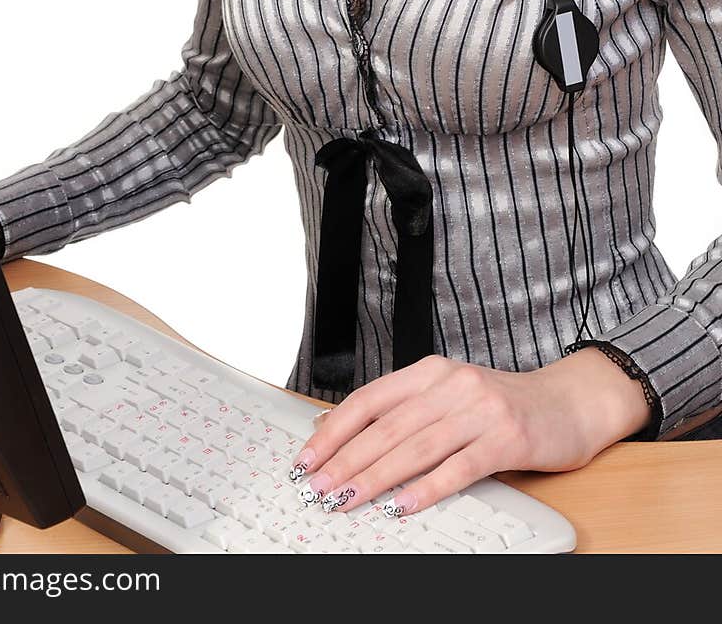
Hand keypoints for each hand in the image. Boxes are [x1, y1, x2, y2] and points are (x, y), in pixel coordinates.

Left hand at [289, 350, 649, 517]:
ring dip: (376, 477)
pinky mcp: (506, 438)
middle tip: (318, 487)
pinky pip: (458, 468)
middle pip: (387, 427)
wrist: (568, 401)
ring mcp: (480, 410)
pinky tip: (402, 506)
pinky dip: (426, 489)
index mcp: (431, 371)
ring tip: (348, 499)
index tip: (307, 457)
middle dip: (346, 460)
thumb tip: (341, 432)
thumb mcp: (449, 394)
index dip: (334, 430)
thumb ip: (405, 409)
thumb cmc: (502, 403)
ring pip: (415, 447)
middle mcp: (452, 384)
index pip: (369, 399)